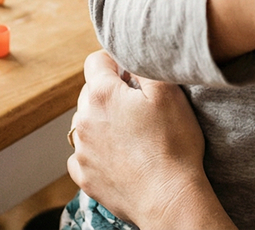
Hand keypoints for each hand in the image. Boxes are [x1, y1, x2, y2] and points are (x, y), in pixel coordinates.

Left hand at [66, 51, 232, 228]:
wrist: (169, 198)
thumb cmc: (173, 144)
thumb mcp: (169, 91)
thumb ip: (146, 65)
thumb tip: (132, 56)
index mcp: (101, 94)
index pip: (96, 60)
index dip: (116, 62)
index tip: (133, 74)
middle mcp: (82, 120)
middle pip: (91, 92)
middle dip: (111, 94)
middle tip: (140, 108)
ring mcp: (81, 150)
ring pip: (86, 123)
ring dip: (103, 123)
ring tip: (133, 136)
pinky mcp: (84, 176)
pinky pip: (84, 154)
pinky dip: (98, 152)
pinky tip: (122, 157)